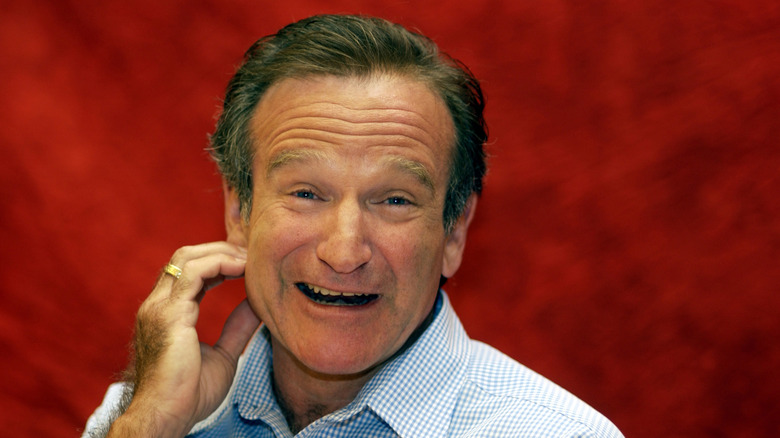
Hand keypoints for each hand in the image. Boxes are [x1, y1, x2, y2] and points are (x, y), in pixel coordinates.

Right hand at [109, 242, 259, 437]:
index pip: (189, 270)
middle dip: (221, 249)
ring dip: (222, 252)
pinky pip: (194, 274)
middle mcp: (157, 305)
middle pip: (186, 256)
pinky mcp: (169, 314)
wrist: (167, 417)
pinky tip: (242, 268)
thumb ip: (237, 327)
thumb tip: (257, 306)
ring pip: (187, 257)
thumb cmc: (189, 394)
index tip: (247, 263)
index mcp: (166, 312)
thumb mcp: (223, 354)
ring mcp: (159, 307)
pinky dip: (220, 263)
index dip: (219, 260)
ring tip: (250, 259)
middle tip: (252, 254)